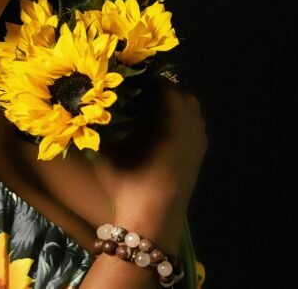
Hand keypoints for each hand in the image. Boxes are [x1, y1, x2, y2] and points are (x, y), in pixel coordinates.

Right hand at [90, 82, 207, 250]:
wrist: (153, 218)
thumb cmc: (129, 179)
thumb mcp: (108, 148)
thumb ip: (104, 121)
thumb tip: (98, 105)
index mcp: (170, 113)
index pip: (160, 82)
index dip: (143, 79)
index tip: (126, 82)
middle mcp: (190, 121)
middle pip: (179, 93)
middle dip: (159, 91)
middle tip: (135, 96)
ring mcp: (199, 139)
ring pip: (189, 109)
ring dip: (171, 106)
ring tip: (147, 114)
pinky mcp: (200, 154)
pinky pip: (192, 126)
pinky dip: (178, 122)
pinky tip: (158, 134)